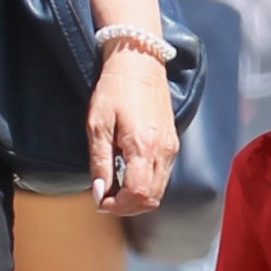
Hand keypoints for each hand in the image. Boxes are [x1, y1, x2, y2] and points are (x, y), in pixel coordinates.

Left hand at [90, 44, 177, 212]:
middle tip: (104, 198)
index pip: (138, 194)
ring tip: (114, 187)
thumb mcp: (97, 124)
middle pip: (152, 198)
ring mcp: (171, 148)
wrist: (140, 64)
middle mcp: (163, 151)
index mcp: (144, 147)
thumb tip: (98, 191)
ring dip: (136, 197)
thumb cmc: (115, 90)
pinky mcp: (172, 144)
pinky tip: (127, 174)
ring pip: (159, 190)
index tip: (99, 200)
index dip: (117, 205)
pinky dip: (145, 184)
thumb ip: (99, 161)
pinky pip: (162, 176)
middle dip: (127, 206)